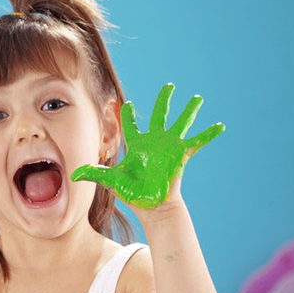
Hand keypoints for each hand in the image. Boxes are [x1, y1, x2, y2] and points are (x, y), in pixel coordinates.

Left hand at [71, 83, 224, 210]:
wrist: (152, 206)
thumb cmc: (132, 194)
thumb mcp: (111, 181)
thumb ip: (93, 174)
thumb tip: (72, 175)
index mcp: (137, 146)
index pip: (130, 126)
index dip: (125, 115)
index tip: (123, 103)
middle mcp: (154, 142)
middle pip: (159, 115)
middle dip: (164, 100)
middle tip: (169, 86)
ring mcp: (169, 147)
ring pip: (181, 123)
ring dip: (189, 110)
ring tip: (197, 98)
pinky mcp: (181, 154)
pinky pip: (198, 142)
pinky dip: (209, 134)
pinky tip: (221, 126)